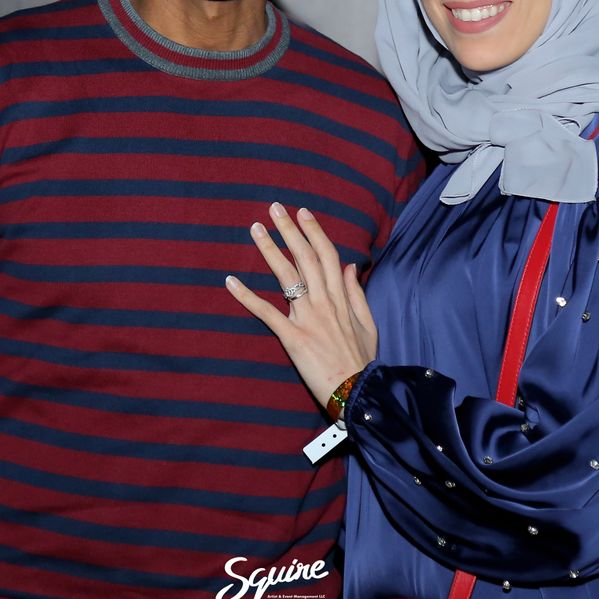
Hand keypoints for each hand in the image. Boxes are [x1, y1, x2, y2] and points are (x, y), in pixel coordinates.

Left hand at [225, 202, 377, 410]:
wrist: (358, 391)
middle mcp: (324, 302)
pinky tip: (231, 281)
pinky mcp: (292, 337)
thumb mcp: (367, 323)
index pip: (327, 255)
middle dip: (289, 230)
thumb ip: (356, 293)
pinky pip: (266, 313)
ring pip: (286, 276)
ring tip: (256, 230)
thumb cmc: (361, 360)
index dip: (314, 232)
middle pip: (305, 257)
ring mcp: (307, 318)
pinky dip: (247, 296)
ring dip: (269, 250)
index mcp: (341, 298)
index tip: (302, 213)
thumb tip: (350, 266)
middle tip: (274, 208)